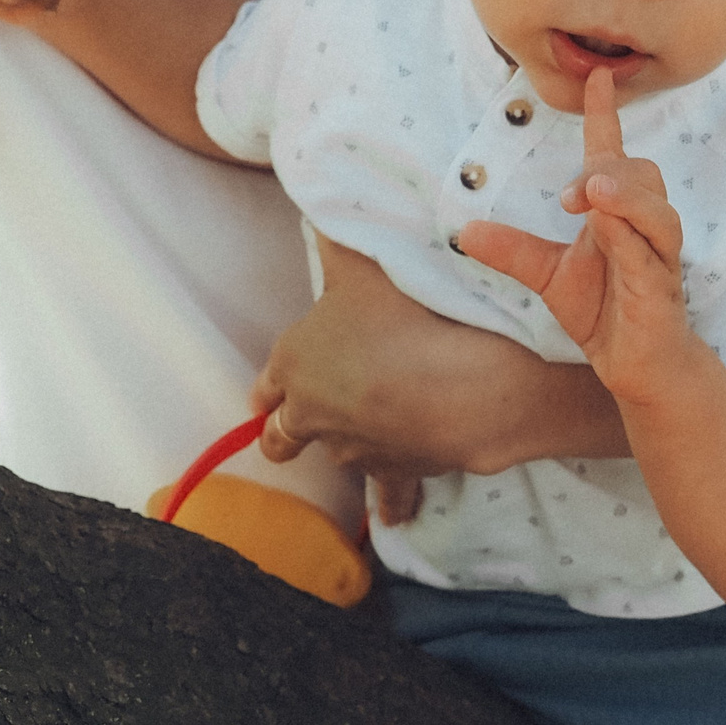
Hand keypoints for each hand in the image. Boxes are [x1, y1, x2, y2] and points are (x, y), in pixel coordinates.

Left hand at [250, 239, 476, 518]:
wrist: (458, 383)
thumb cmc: (403, 314)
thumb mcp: (363, 262)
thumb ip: (337, 240)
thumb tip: (318, 209)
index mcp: (295, 362)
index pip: (267, 384)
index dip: (270, 385)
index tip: (272, 390)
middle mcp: (313, 413)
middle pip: (281, 437)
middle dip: (284, 432)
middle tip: (294, 427)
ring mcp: (353, 450)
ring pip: (335, 459)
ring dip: (345, 448)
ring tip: (368, 435)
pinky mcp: (394, 474)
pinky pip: (388, 495)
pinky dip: (391, 502)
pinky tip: (397, 515)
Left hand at [458, 67, 693, 397]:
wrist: (636, 367)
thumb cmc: (604, 309)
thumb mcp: (546, 274)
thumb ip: (512, 250)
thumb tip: (463, 231)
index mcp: (617, 212)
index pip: (612, 152)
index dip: (604, 114)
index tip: (596, 76)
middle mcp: (643, 226)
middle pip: (641, 173)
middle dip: (608, 169)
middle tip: (569, 194)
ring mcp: (657, 257)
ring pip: (656, 210)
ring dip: (625, 195)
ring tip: (592, 192)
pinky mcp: (662, 289)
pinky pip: (652, 255)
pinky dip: (631, 238)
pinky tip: (608, 231)